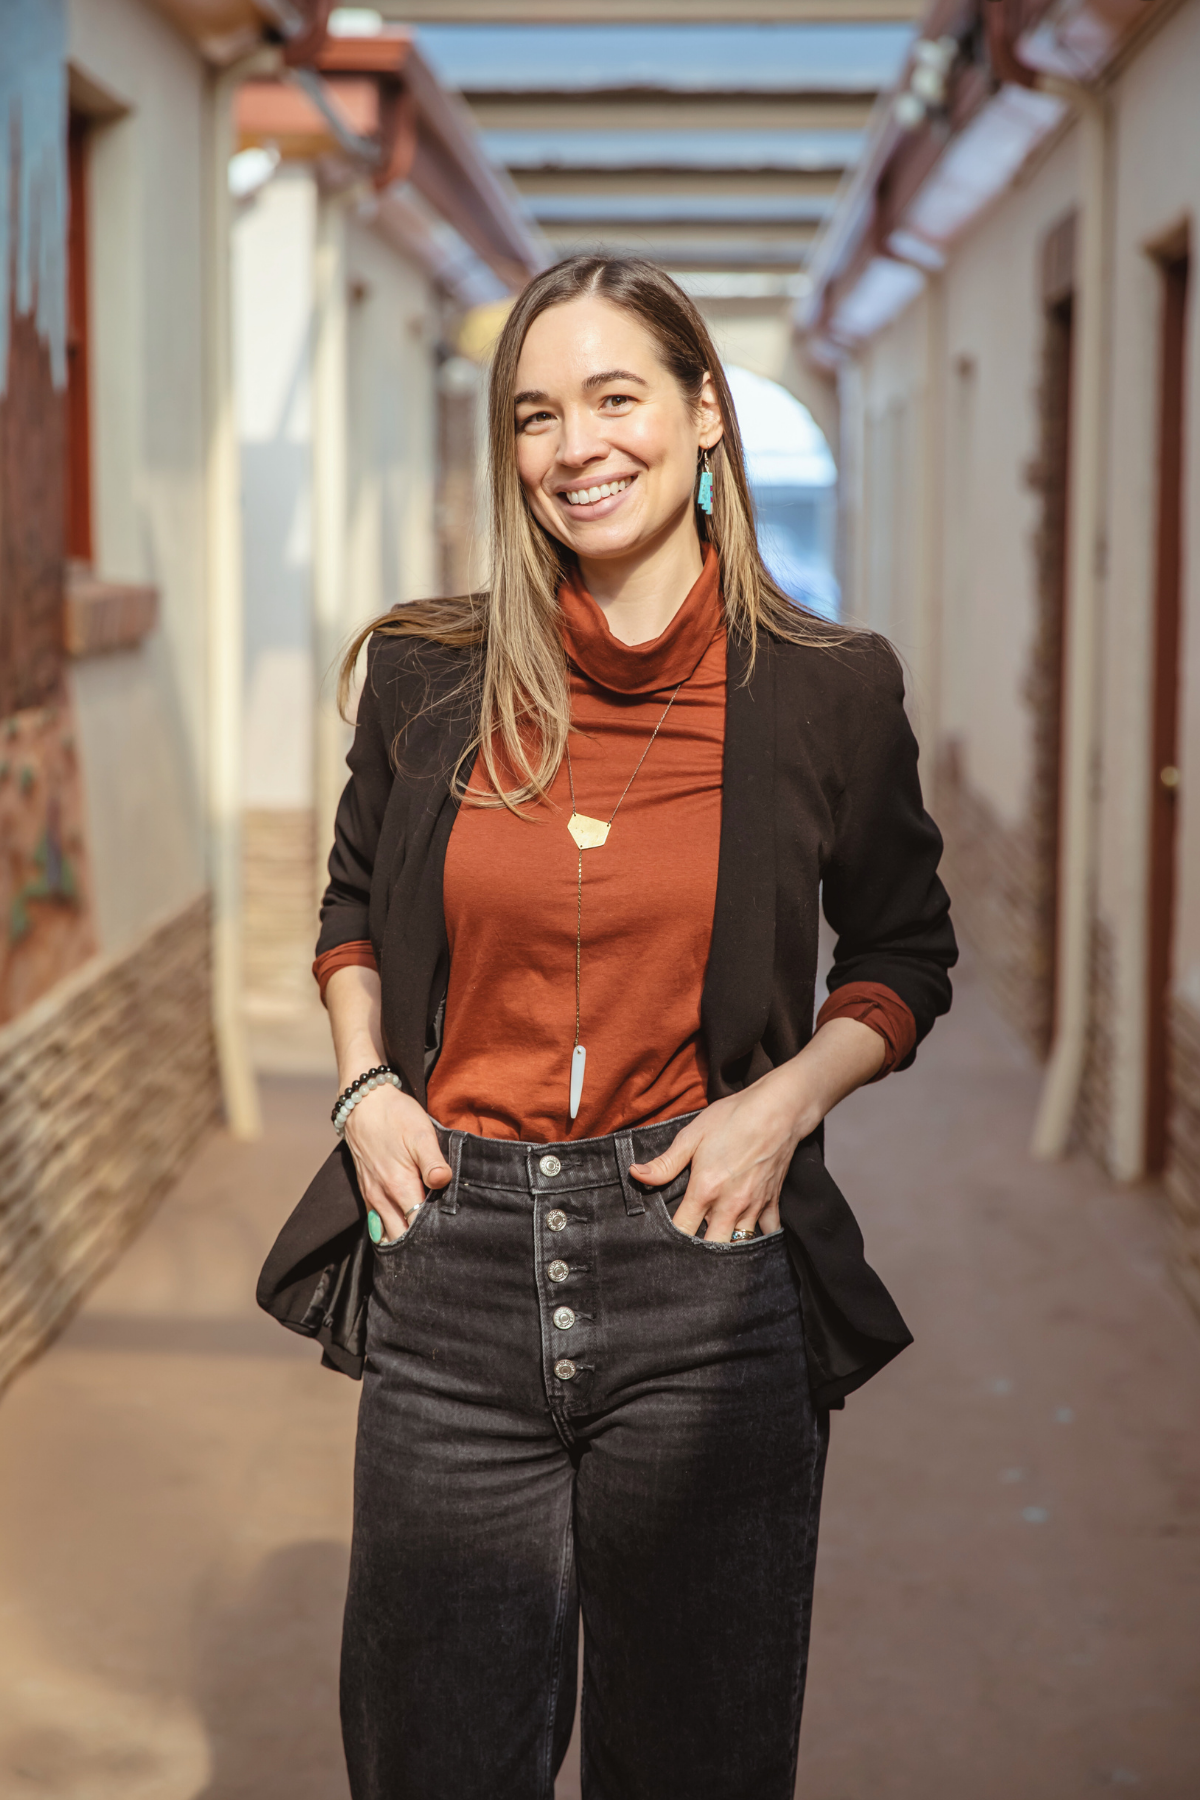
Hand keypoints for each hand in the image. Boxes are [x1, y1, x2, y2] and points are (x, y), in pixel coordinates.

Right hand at [343, 1083, 450, 1241]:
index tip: (452, 1240)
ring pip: (387, 1233)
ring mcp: (372, 1196)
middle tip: (444, 1247)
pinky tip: (407, 1231)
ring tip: (427, 1245)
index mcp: (399, 1186)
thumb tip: (444, 1181)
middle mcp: (382, 1197)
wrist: (363, 1102)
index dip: (434, 1237)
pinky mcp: (367, 1191)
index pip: (416, 1228)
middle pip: (401, 1237)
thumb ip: (432, 1161)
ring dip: (405, 1241)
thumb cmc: (396, 1116)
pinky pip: (377, 1222)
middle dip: (419, 1246)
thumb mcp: (420, 1132)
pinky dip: (391, 1231)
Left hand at [627, 1019, 885, 1240]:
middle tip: (686, 1256)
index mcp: (706, 1189)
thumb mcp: (692, 1135)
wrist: (779, 1110)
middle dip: (699, 1255)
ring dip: (726, 1249)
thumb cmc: (733, 1118)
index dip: (670, 1241)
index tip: (661, 1244)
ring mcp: (754, 1206)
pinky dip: (759, 1239)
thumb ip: (665, 1163)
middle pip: (712, 1247)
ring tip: (713, 1254)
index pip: (683, 1230)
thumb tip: (636, 1175)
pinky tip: (747, 1240)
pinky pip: (767, 1232)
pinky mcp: (772, 1202)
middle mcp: (730, 1205)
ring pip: (739, 1244)